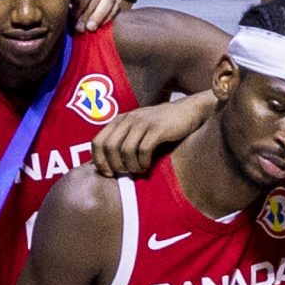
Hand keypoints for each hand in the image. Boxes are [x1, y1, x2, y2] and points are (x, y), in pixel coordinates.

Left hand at [92, 93, 213, 176]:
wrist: (187, 111)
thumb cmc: (160, 127)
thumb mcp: (137, 130)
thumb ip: (122, 142)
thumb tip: (106, 166)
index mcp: (119, 120)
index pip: (97, 142)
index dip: (99, 161)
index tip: (108, 173)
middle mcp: (128, 119)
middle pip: (109, 148)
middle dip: (115, 166)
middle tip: (126, 173)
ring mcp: (142, 122)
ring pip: (125, 151)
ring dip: (131, 166)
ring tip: (139, 170)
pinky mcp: (157, 128)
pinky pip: (143, 150)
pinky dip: (143, 162)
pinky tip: (148, 165)